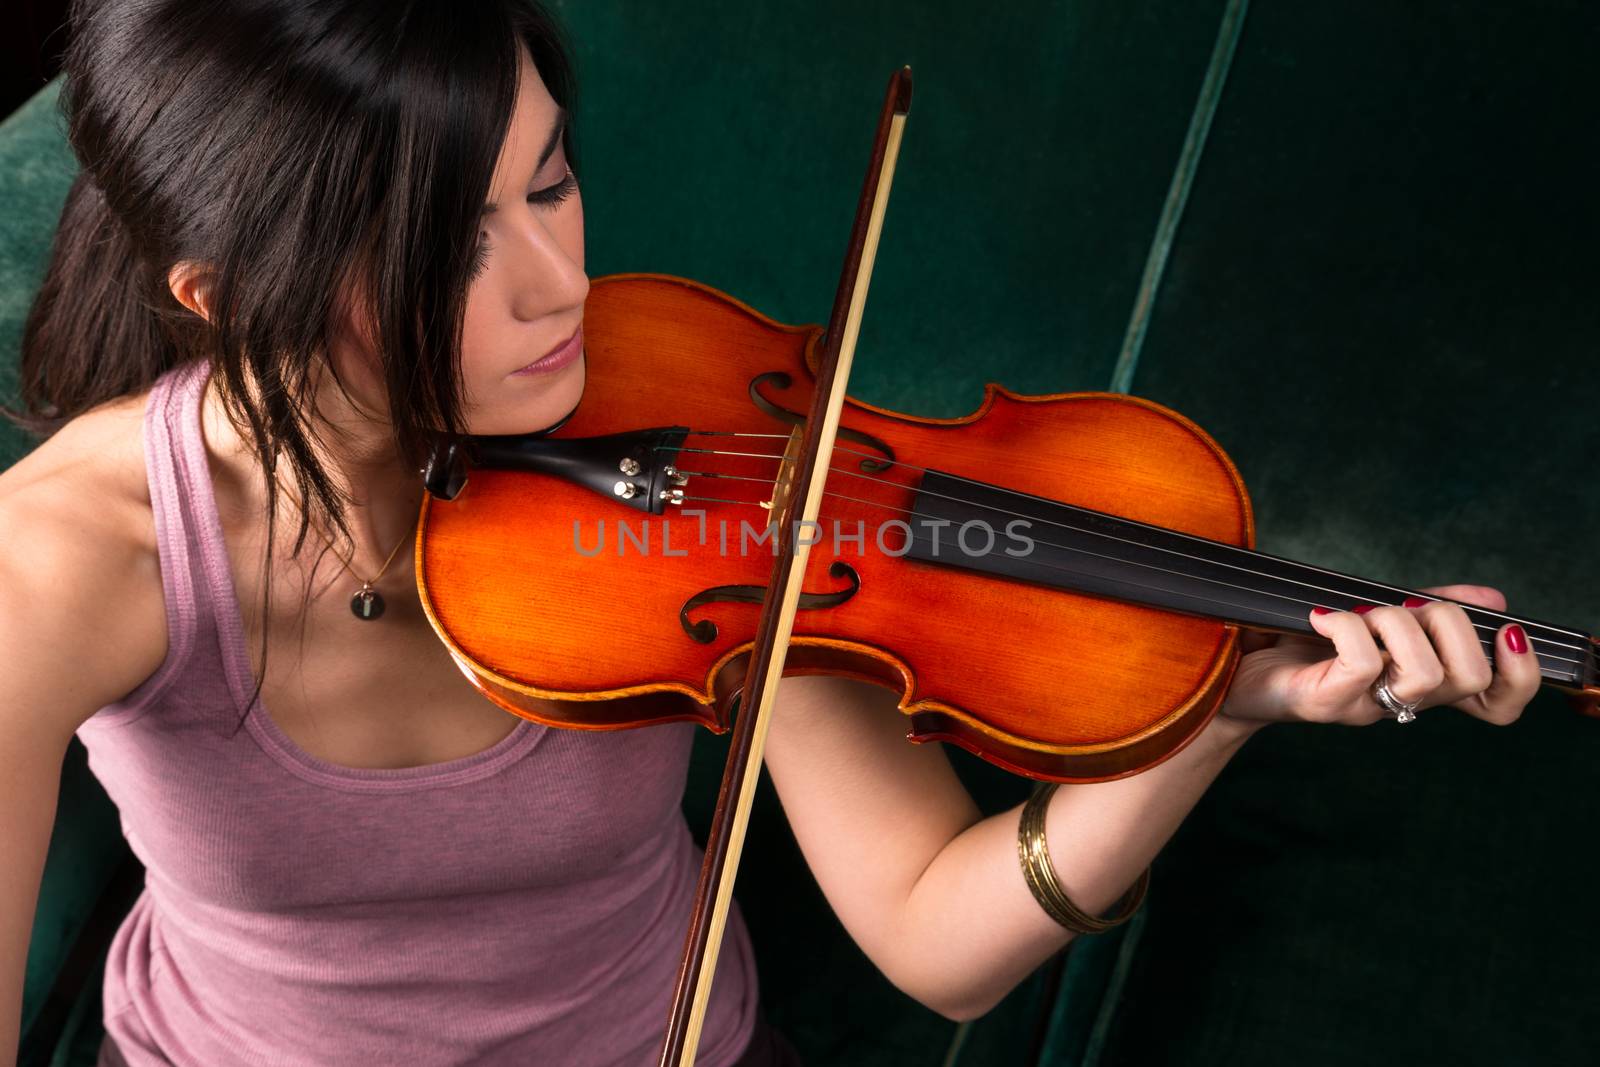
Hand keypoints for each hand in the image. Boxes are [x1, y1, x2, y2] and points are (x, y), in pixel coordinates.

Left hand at [1218, 584, 1542, 726]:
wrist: (1224, 670)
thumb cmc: (1297, 641)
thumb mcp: (1372, 617)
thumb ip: (1427, 608)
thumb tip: (1491, 597)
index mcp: (1419, 682)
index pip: (1499, 703)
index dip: (1522, 674)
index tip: (1506, 632)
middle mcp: (1398, 701)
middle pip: (1471, 677)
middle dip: (1448, 622)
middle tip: (1402, 608)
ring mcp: (1363, 706)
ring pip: (1424, 672)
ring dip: (1395, 622)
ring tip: (1357, 613)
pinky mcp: (1322, 704)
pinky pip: (1360, 663)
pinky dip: (1346, 625)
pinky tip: (1321, 616)